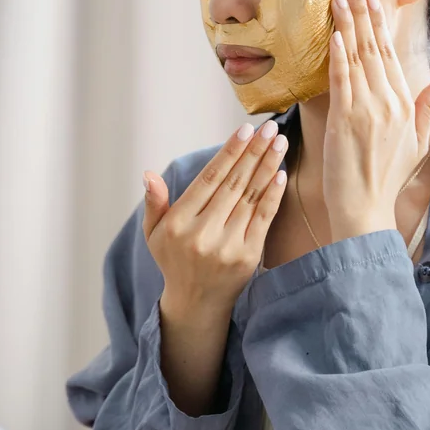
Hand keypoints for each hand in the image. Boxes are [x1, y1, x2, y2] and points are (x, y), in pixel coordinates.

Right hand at [142, 121, 288, 316]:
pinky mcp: (247, 257)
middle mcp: (202, 235)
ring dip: (268, 167)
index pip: (208, 180)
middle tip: (271, 127)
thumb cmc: (175, 261)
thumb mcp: (154, 234)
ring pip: (250, 198)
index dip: (228, 153)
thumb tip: (149, 174)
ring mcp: (227, 247)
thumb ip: (155, 203)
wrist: (196, 302)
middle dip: (254, 152)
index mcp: (178, 224)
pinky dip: (273, 196)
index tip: (245, 130)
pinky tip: (280, 175)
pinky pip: (263, 220)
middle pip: (233, 184)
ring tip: (280, 143)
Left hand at [323, 0, 429, 239]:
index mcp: (404, 105)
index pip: (390, 57)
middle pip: (374, 50)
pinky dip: (339, 56)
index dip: (379, 26)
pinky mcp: (345, 121)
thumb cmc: (386, 180)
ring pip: (357, 59)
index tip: (372, 2)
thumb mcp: (415, 143)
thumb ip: (426, 108)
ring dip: (347, 25)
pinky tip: (335, 34)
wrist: (366, 210)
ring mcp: (367, 110)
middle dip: (362, 15)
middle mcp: (388, 102)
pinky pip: (342, 81)